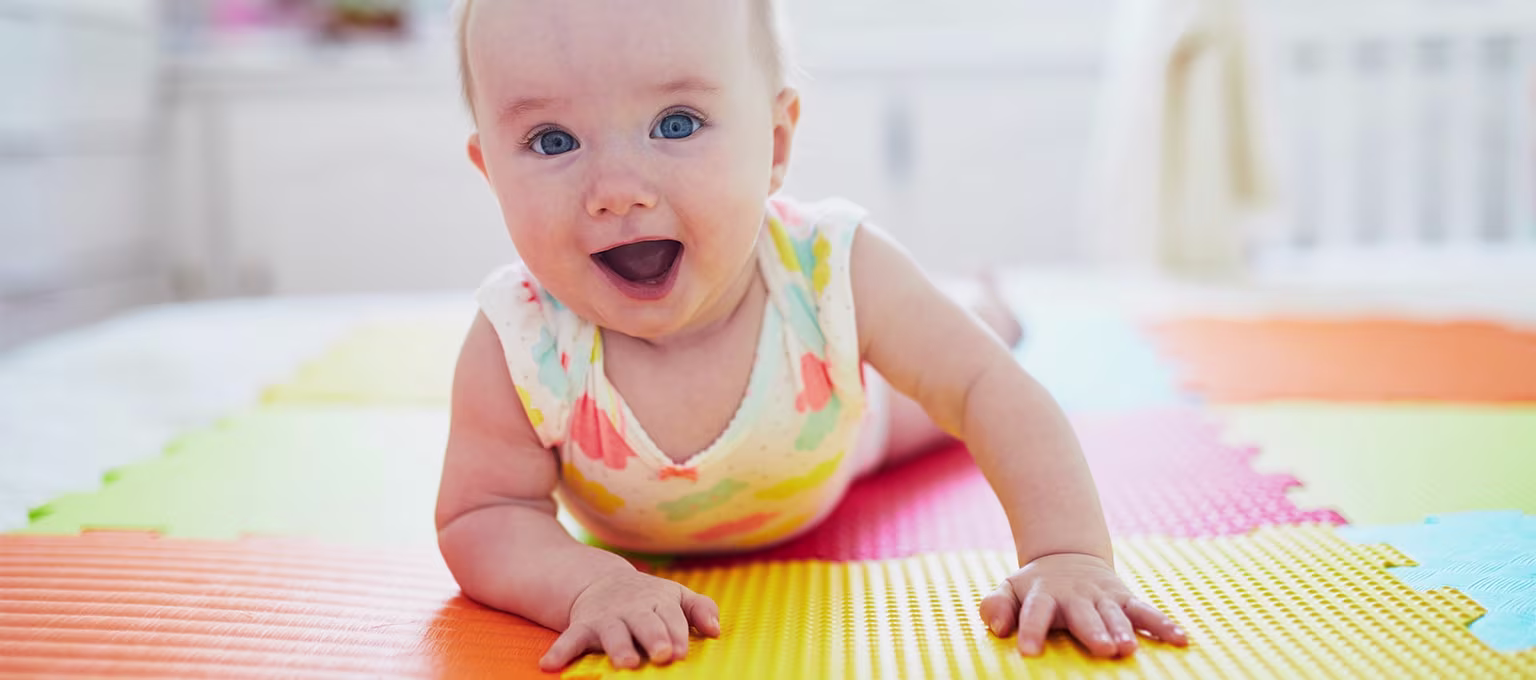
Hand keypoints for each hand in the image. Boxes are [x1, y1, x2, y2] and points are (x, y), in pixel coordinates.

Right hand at [539, 570, 721, 670]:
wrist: (602, 581)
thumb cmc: (649, 598)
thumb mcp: (675, 596)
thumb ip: (699, 609)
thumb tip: (716, 630)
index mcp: (659, 602)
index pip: (672, 617)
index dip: (677, 633)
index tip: (681, 652)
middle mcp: (633, 609)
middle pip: (645, 622)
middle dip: (654, 637)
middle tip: (663, 655)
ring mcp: (607, 617)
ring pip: (613, 632)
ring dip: (618, 647)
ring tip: (625, 663)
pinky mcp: (583, 626)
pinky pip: (570, 638)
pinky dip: (560, 650)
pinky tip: (550, 665)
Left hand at [979, 553, 1187, 657]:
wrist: (1068, 556)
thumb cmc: (1035, 587)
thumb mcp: (1009, 590)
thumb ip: (996, 606)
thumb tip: (997, 627)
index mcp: (1044, 594)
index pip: (1034, 611)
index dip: (1030, 629)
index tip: (1028, 650)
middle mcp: (1076, 595)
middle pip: (1083, 614)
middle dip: (1093, 631)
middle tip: (1101, 649)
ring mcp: (1103, 596)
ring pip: (1115, 613)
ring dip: (1123, 629)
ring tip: (1128, 649)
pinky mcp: (1125, 598)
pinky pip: (1146, 611)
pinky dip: (1163, 624)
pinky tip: (1180, 639)